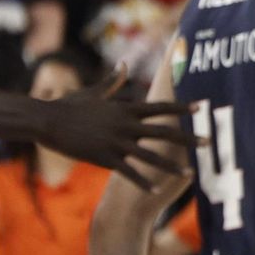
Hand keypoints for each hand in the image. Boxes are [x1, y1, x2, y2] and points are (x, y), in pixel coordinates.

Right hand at [38, 65, 199, 190]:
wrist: (45, 121)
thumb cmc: (68, 105)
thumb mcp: (93, 92)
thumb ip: (113, 81)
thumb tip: (125, 64)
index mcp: (125, 109)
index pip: (161, 108)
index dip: (182, 108)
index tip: (201, 107)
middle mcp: (125, 125)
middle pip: (164, 132)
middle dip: (188, 137)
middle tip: (209, 142)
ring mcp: (116, 142)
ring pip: (151, 156)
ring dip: (172, 166)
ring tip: (191, 173)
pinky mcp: (104, 158)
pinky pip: (128, 172)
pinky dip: (142, 181)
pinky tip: (156, 190)